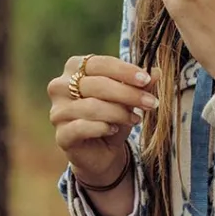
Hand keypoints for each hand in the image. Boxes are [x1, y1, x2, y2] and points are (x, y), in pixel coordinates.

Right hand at [47, 54, 159, 180]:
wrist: (103, 152)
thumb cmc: (114, 118)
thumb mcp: (129, 99)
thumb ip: (141, 86)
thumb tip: (156, 72)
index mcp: (74, 68)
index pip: (99, 63)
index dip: (124, 70)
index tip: (146, 79)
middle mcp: (60, 86)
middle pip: (97, 84)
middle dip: (128, 94)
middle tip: (151, 103)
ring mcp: (58, 111)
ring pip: (92, 106)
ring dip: (119, 113)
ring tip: (136, 119)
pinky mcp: (61, 134)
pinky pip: (82, 127)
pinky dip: (102, 127)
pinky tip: (114, 129)